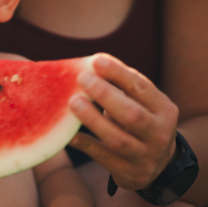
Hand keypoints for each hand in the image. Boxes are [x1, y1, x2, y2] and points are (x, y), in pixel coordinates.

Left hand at [68, 53, 178, 190]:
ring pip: (117, 139)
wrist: (157, 164)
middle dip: (105, 95)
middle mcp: (158, 133)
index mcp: (164, 109)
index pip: (141, 88)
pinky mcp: (127, 171)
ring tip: (73, 102)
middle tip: (82, 78)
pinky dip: (84, 143)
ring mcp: (144, 155)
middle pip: (131, 114)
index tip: (96, 60)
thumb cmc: (140, 120)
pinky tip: (67, 132)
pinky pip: (101, 156)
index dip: (118, 73)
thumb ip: (121, 84)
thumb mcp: (141, 103)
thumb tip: (90, 61)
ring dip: (93, 120)